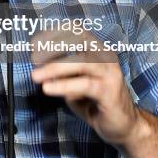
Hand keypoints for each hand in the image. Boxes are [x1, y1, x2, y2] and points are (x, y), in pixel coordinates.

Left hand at [31, 28, 140, 147]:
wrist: (123, 126)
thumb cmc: (96, 102)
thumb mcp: (74, 83)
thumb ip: (60, 74)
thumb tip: (40, 69)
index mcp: (97, 50)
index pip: (77, 31)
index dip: (54, 34)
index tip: (35, 43)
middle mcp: (106, 57)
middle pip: (79, 41)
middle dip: (53, 47)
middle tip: (34, 59)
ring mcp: (110, 73)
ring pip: (81, 61)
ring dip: (55, 67)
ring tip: (37, 76)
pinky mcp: (110, 92)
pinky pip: (85, 85)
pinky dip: (64, 85)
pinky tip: (49, 89)